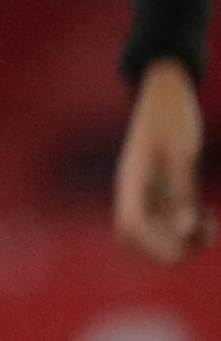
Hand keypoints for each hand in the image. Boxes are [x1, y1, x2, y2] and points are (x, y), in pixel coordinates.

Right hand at [115, 64, 209, 263]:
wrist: (166, 92)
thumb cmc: (173, 117)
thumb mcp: (182, 152)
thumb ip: (182, 191)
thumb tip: (185, 229)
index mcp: (130, 181)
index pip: (131, 226)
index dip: (156, 243)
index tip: (188, 241)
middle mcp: (132, 191)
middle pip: (133, 238)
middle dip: (165, 249)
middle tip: (199, 237)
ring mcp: (144, 192)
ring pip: (152, 233)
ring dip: (180, 240)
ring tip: (210, 225)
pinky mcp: (158, 189)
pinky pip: (165, 221)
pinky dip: (185, 227)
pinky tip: (206, 216)